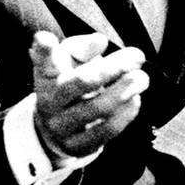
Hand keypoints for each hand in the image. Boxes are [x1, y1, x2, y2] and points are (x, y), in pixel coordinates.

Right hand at [30, 31, 148, 158]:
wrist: (58, 127)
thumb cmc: (70, 82)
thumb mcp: (70, 61)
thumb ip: (83, 47)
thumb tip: (100, 42)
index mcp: (46, 76)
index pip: (42, 61)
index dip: (43, 49)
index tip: (46, 38)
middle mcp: (49, 102)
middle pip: (84, 81)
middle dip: (115, 67)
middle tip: (138, 56)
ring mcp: (61, 127)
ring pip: (99, 108)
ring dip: (126, 90)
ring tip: (142, 78)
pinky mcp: (77, 146)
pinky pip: (106, 131)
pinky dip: (126, 113)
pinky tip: (134, 99)